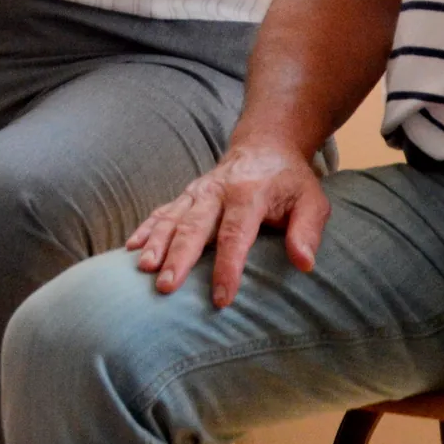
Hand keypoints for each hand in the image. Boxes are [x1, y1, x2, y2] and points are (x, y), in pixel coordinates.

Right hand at [128, 142, 330, 304]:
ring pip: (173, 218)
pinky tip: (132, 248)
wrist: (264, 145)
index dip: (228, 267)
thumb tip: (304, 263)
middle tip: (166, 286)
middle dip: (179, 257)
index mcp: (249, 194)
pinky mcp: (187, 195)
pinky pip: (162, 211)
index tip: (222, 298)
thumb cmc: (290, 181)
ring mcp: (198, 192)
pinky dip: (146, 229)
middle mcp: (217, 191)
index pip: (236, 234)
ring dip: (157, 243)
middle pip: (194, 226)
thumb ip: (307, 231)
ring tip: (144, 268)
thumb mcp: (312, 201)